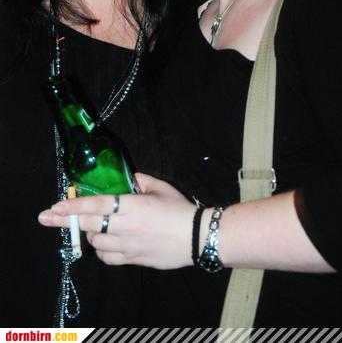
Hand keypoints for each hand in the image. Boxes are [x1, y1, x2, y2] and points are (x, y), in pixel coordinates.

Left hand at [38, 173, 196, 268]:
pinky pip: (108, 258)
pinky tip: (103, 243)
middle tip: (45, 218)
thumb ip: (139, 180)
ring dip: (87, 235)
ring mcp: (128, 246)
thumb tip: (124, 178)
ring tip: (87, 228)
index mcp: (132, 205)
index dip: (74, 206)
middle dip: (64, 221)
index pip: (96, 205)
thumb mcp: (160, 187)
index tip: (55, 206)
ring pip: (95, 243)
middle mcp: (126, 226)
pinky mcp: (134, 260)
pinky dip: (101, 250)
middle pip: (88, 224)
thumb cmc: (179, 209)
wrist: (197, 237)